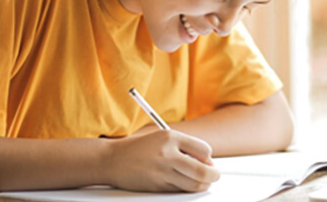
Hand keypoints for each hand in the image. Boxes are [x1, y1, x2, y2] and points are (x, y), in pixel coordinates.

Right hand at [105, 130, 219, 191]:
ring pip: (194, 184)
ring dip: (202, 184)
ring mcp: (162, 172)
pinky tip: (182, 181)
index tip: (207, 161)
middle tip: (214, 175)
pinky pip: (180, 190)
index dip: (209, 158)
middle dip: (213, 175)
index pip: (204, 149)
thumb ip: (184, 147)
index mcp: (170, 137)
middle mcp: (167, 154)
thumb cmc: (139, 148)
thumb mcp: (162, 138)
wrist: (112, 160)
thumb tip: (207, 162)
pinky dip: (186, 188)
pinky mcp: (157, 186)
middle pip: (203, 171)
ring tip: (200, 180)